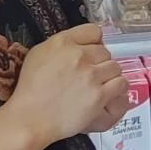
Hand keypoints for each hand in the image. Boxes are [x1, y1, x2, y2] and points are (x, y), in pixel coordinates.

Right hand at [2, 24, 129, 149]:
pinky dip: (116, 88)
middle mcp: (79, 55)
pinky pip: (121, 84)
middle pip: (105, 51)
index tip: (91, 53)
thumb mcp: (39, 54)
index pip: (94, 31)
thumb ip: (63, 44)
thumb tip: (82, 43)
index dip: (94, 43)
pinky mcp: (99, 95)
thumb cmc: (31, 89)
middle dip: (100, 62)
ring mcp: (91, 75)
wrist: (30, 118)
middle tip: (91, 75)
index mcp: (63, 42)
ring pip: (115, 67)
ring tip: (99, 86)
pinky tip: (107, 93)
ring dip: (109, 76)